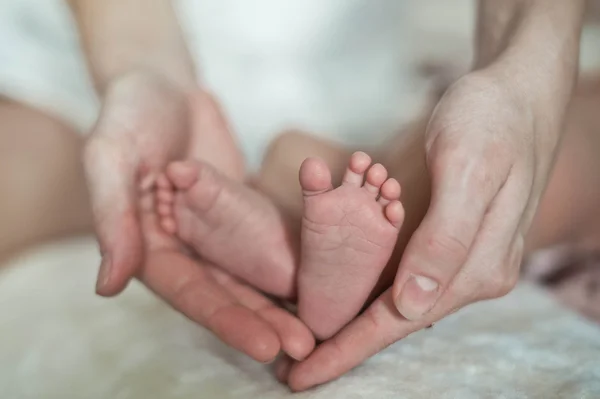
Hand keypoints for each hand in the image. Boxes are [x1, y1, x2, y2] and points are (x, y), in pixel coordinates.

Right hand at [84, 72, 313, 361]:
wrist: (162, 83)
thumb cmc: (129, 114)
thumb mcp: (110, 157)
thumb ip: (114, 218)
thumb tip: (108, 285)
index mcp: (148, 247)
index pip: (191, 293)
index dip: (228, 321)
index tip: (267, 346)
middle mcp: (183, 248)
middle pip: (227, 294)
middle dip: (265, 322)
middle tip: (306, 348)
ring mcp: (213, 233)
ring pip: (250, 274)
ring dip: (281, 301)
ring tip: (319, 326)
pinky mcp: (237, 214)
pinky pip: (265, 241)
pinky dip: (289, 261)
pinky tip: (320, 279)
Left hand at [282, 70, 565, 389]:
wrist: (518, 90)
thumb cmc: (492, 119)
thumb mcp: (467, 168)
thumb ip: (445, 238)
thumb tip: (415, 305)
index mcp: (477, 264)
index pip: (400, 320)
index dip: (349, 348)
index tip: (306, 375)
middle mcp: (473, 272)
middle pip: (398, 319)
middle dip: (347, 341)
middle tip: (298, 367)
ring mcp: (465, 258)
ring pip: (401, 300)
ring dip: (357, 316)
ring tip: (313, 337)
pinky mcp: (455, 240)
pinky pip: (408, 274)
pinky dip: (374, 287)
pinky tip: (348, 295)